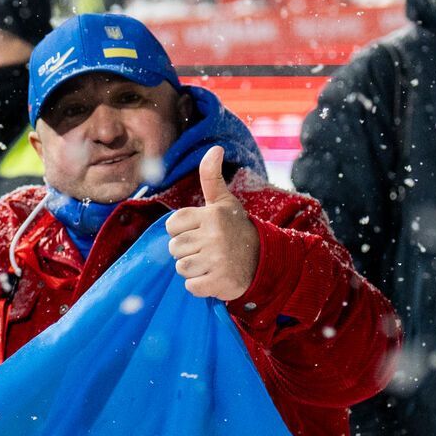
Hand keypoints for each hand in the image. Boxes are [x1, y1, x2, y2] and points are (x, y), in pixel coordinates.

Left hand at [163, 147, 258, 301]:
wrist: (263, 260)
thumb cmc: (235, 229)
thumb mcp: (224, 202)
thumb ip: (211, 177)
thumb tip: (215, 148)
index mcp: (212, 215)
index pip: (172, 225)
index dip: (181, 231)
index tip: (200, 231)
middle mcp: (215, 235)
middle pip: (174, 248)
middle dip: (187, 251)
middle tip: (208, 249)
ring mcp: (217, 259)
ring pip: (181, 268)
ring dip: (193, 269)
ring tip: (212, 262)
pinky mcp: (219, 282)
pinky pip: (190, 287)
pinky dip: (200, 285)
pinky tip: (215, 276)